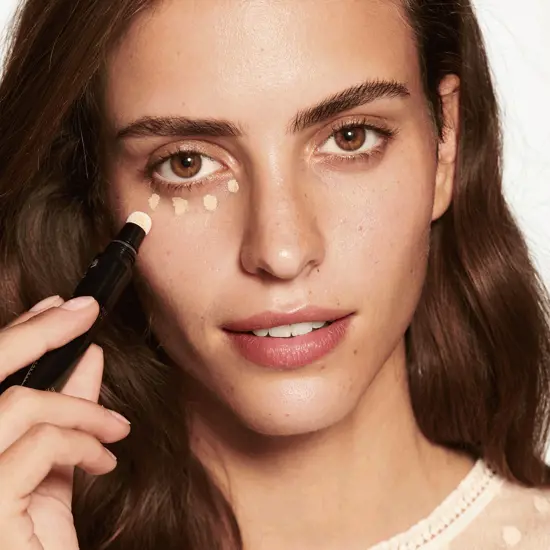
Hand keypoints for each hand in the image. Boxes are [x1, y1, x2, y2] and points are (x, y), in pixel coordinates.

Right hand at [0, 295, 130, 548]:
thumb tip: (86, 358)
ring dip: (80, 407)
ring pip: (20, 404)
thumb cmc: (36, 538)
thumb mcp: (50, 466)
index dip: (17, 333)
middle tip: (85, 312)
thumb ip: (61, 413)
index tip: (54, 307)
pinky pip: (42, 443)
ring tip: (115, 428)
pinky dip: (82, 442)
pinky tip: (104, 461)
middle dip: (37, 333)